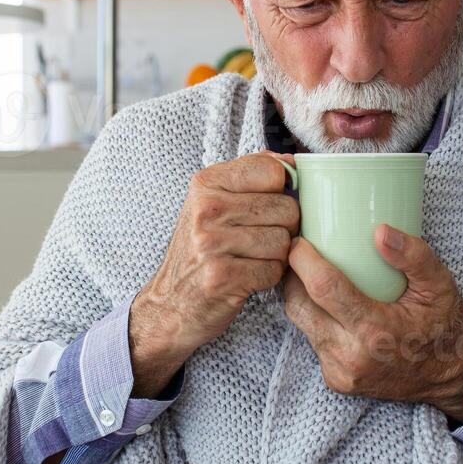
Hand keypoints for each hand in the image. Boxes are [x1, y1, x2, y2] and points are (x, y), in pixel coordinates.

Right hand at [130, 152, 298, 397]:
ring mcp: (211, 244)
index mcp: (206, 183)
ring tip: (253, 258)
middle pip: (286, 208)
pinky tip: (249, 276)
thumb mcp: (212, 203)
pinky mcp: (222, 277)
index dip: (283, 190)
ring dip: (277, 255)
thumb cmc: (200, 250)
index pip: (273, 170)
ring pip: (284, 241)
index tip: (270, 203)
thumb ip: (250, 176)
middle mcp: (206, 210)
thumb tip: (292, 161)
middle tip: (262, 239)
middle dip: (285, 227)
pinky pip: (274, 270)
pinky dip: (269, 277)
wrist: (170, 303)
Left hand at [284, 225, 462, 425]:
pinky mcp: (335, 380)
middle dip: (292, 275)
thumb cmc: (444, 326)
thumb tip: (379, 231)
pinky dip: (314, 318)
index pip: (324, 289)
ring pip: (300, 323)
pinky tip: (327, 303)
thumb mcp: (440, 286)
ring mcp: (340, 373)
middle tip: (301, 251)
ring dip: (301, 296)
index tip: (299, 241)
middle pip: (299, 305)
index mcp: (375, 332)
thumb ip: (414, 256)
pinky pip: (312, 340)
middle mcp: (351, 356)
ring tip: (309, 271)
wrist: (449, 379)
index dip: (303, 260)